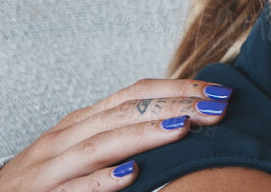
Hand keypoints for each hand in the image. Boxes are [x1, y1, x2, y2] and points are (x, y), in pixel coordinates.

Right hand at [0, 79, 230, 190]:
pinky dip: (101, 181)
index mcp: (83, 121)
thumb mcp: (84, 148)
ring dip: (143, 135)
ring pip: (100, 144)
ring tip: (181, 129)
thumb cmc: (50, 177)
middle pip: (125, 112)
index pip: (136, 93)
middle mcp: (66, 137)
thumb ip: (123, 131)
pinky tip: (130, 176)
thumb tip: (186, 117)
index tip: (220, 91)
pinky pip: (73, 188)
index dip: (179, 88)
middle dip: (173, 107)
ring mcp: (50, 168)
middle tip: (216, 107)